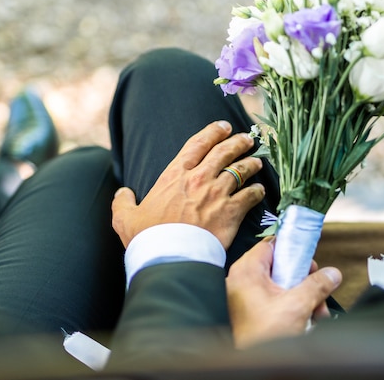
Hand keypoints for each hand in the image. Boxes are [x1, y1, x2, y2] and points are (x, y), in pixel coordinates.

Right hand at [112, 120, 265, 248]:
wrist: (169, 256)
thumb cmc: (147, 237)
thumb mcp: (125, 218)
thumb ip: (123, 202)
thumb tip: (122, 193)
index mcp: (174, 175)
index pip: (197, 144)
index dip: (212, 132)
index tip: (223, 126)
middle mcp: (199, 178)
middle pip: (224, 152)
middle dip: (237, 142)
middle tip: (247, 139)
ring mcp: (217, 194)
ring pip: (241, 170)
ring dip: (251, 164)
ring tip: (258, 161)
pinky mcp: (231, 212)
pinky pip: (250, 196)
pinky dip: (257, 191)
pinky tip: (260, 191)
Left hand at [226, 238, 341, 348]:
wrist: (247, 364)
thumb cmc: (258, 338)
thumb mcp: (296, 306)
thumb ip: (317, 286)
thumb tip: (331, 274)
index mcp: (248, 270)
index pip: (273, 243)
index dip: (293, 248)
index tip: (309, 255)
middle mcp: (244, 280)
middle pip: (282, 267)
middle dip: (305, 281)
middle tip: (317, 292)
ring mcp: (247, 296)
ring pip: (282, 286)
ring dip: (304, 299)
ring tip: (315, 314)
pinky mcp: (252, 311)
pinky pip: (277, 301)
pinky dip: (293, 309)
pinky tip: (306, 323)